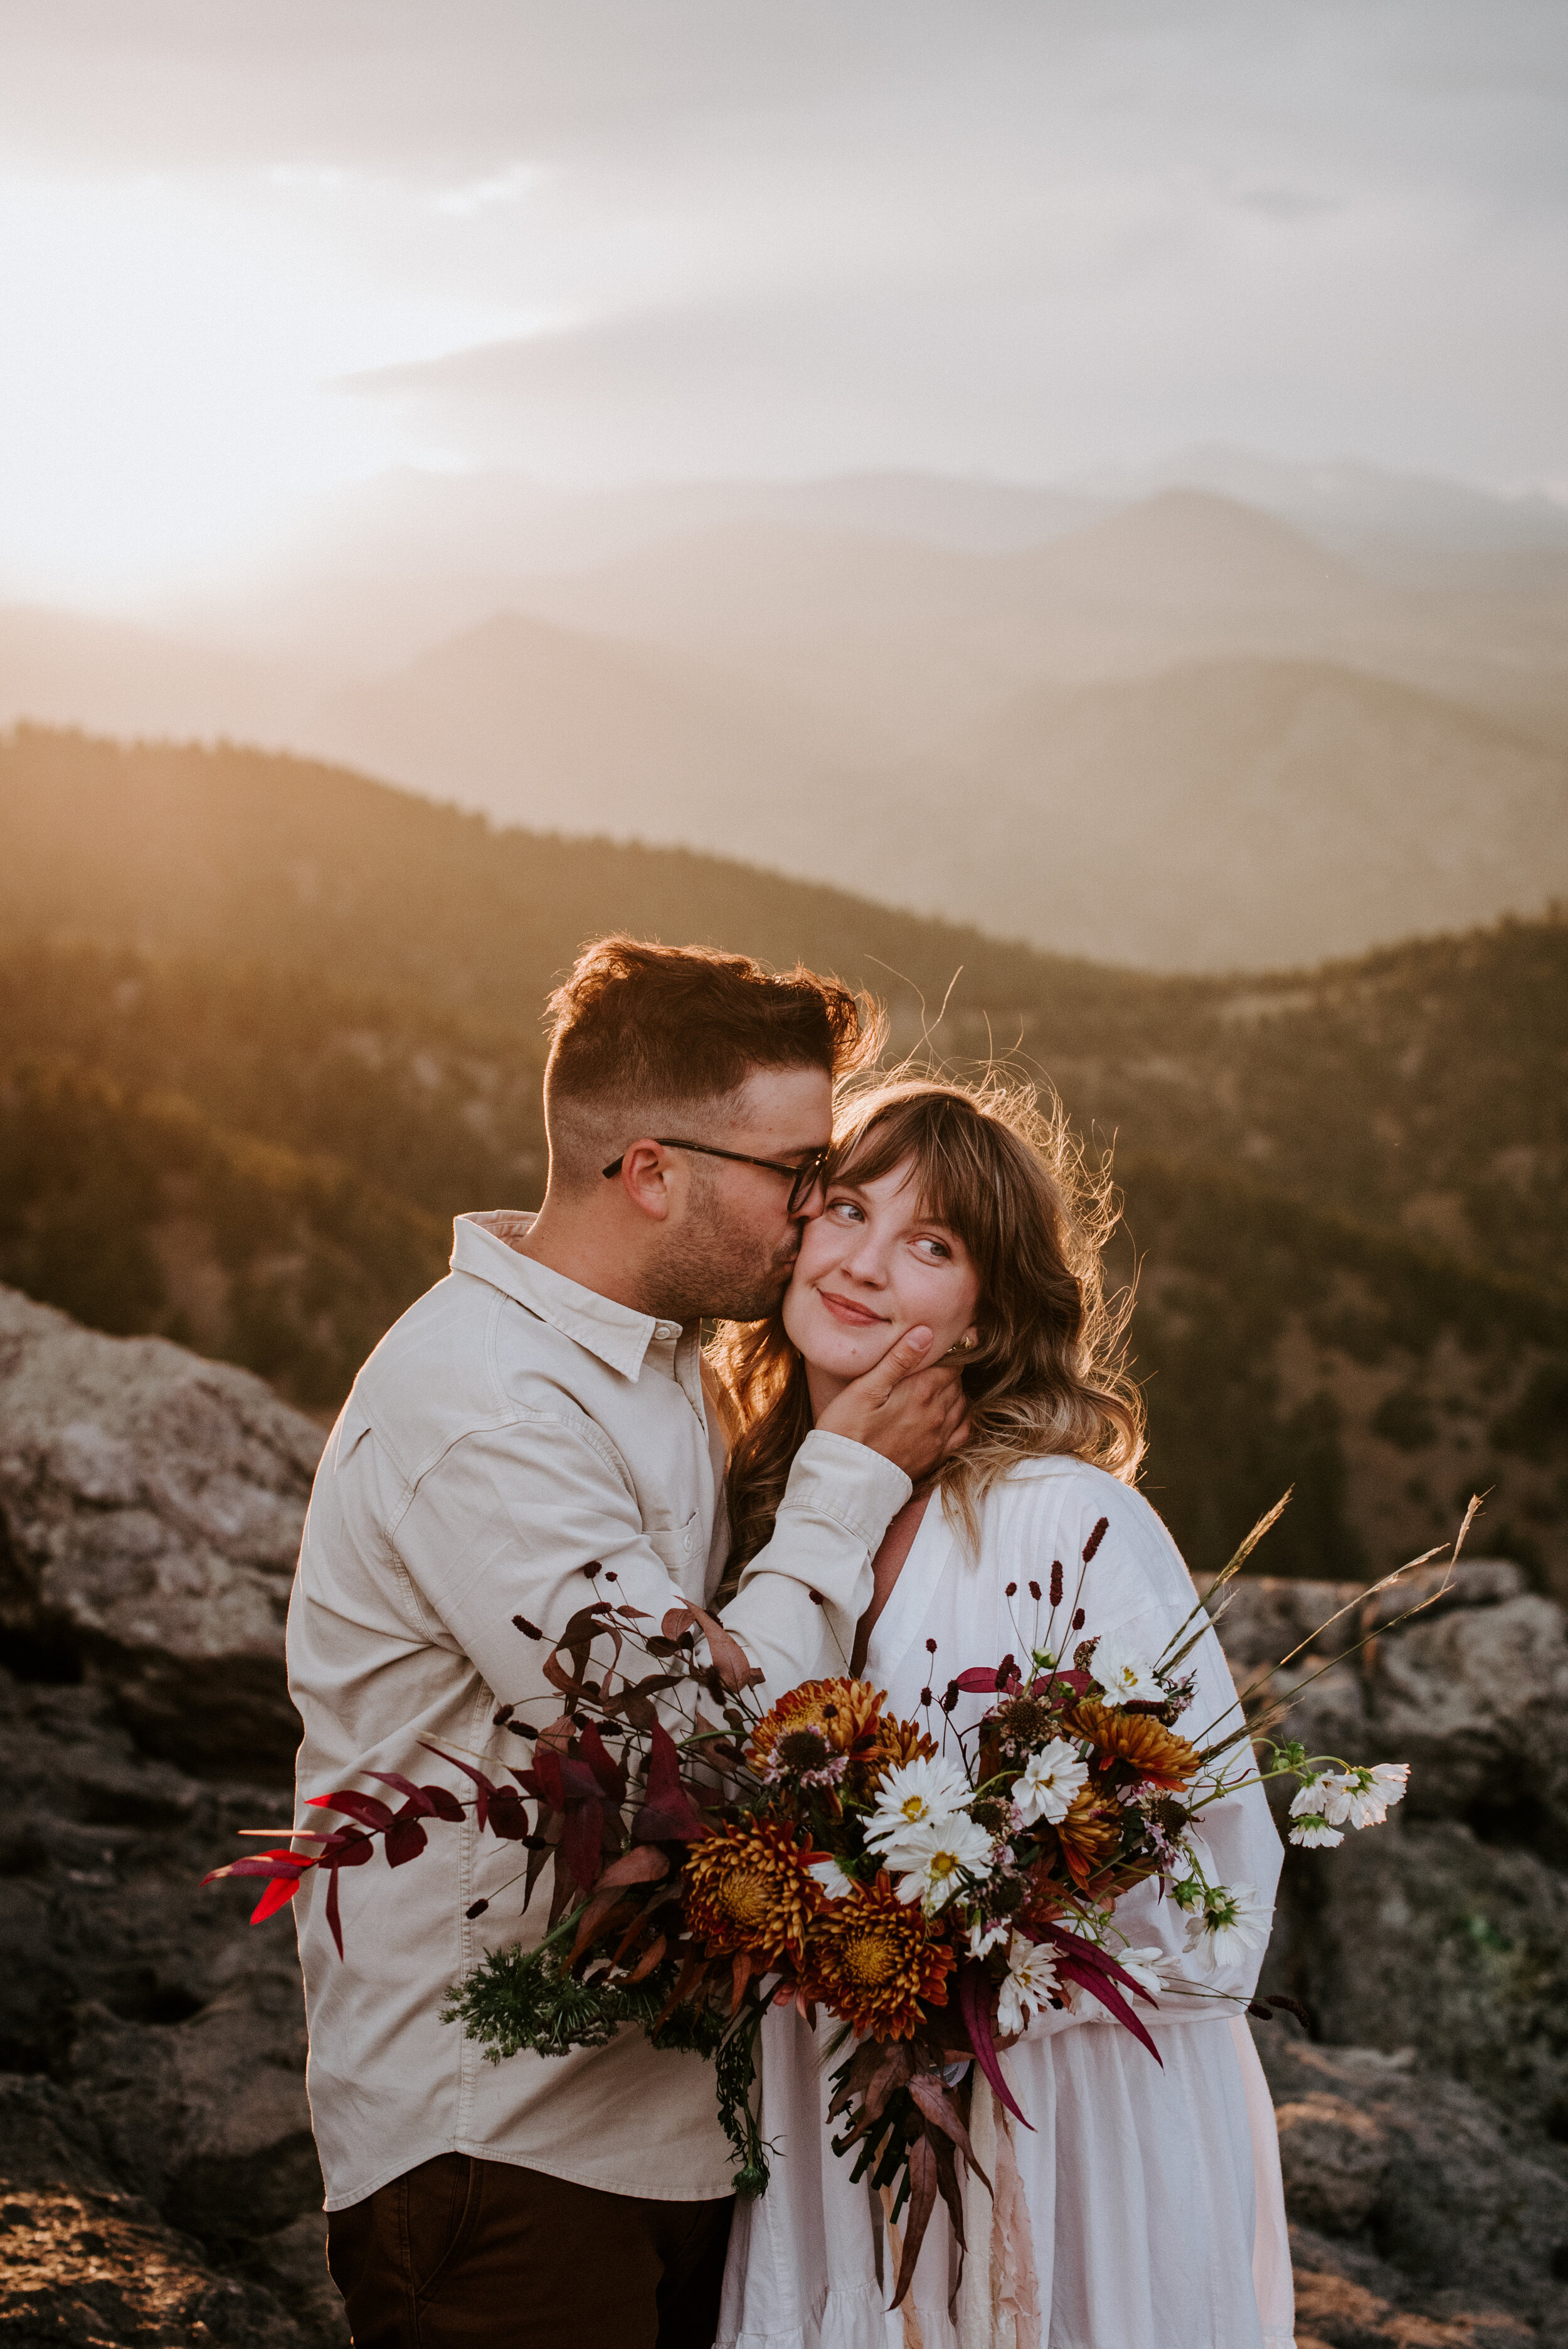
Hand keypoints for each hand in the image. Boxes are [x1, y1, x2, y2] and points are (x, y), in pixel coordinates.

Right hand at [816, 1326, 970, 1481]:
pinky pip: (963, 1431)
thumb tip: (926, 1333)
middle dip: (948, 1370)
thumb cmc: (847, 1431)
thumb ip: (898, 1360)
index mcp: (922, 1392)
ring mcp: (939, 1436)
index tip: (938, 1344)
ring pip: (962, 1403)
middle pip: (957, 1382)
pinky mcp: (936, 1455)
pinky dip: (961, 1418)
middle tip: (930, 1363)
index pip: (952, 1363)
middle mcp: (938, 1413)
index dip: (948, 1351)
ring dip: (953, 1392)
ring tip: (934, 1385)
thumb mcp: (865, 1389)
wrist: (846, 1480)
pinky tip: (949, 1413)